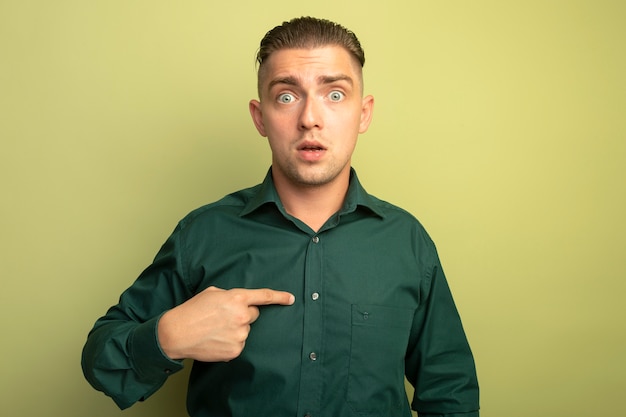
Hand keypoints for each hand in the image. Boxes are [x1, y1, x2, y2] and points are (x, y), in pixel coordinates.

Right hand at [157, 286, 294, 361]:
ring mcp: (240, 334)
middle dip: (243, 315)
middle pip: (253, 315)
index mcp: (237, 298)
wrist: (177, 333)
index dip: (279, 297)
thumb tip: (239, 302)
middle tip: (224, 317)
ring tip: (215, 329)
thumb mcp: (212, 293)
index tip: (290, 299)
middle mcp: (242, 315)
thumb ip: (230, 296)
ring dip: (235, 329)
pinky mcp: (236, 350)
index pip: (264, 296)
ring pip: (245, 330)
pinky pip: (239, 344)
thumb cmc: (192, 310)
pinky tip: (216, 340)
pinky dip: (230, 343)